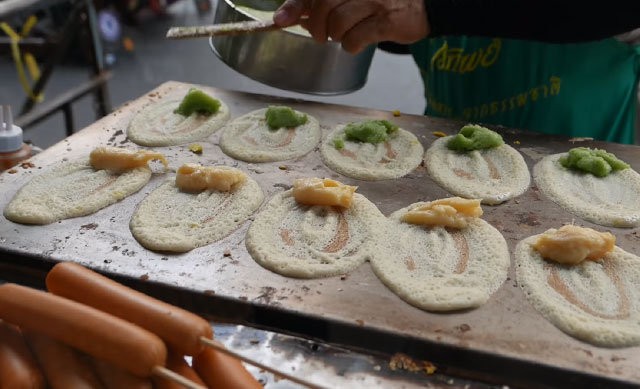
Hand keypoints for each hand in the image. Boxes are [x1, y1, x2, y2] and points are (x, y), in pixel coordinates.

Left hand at [274, 0, 429, 53]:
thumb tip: (283, 18)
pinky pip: (355, 39)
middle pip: (323, 6)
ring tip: (346, 34)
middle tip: (323, 35)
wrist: (423, 4)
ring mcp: (374, 1)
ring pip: (338, 24)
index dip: (293, 6)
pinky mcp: (386, 21)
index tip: (280, 21)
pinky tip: (358, 42)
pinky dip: (351, 46)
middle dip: (317, 27)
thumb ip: (315, 3)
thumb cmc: (379, 0)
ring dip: (336, 36)